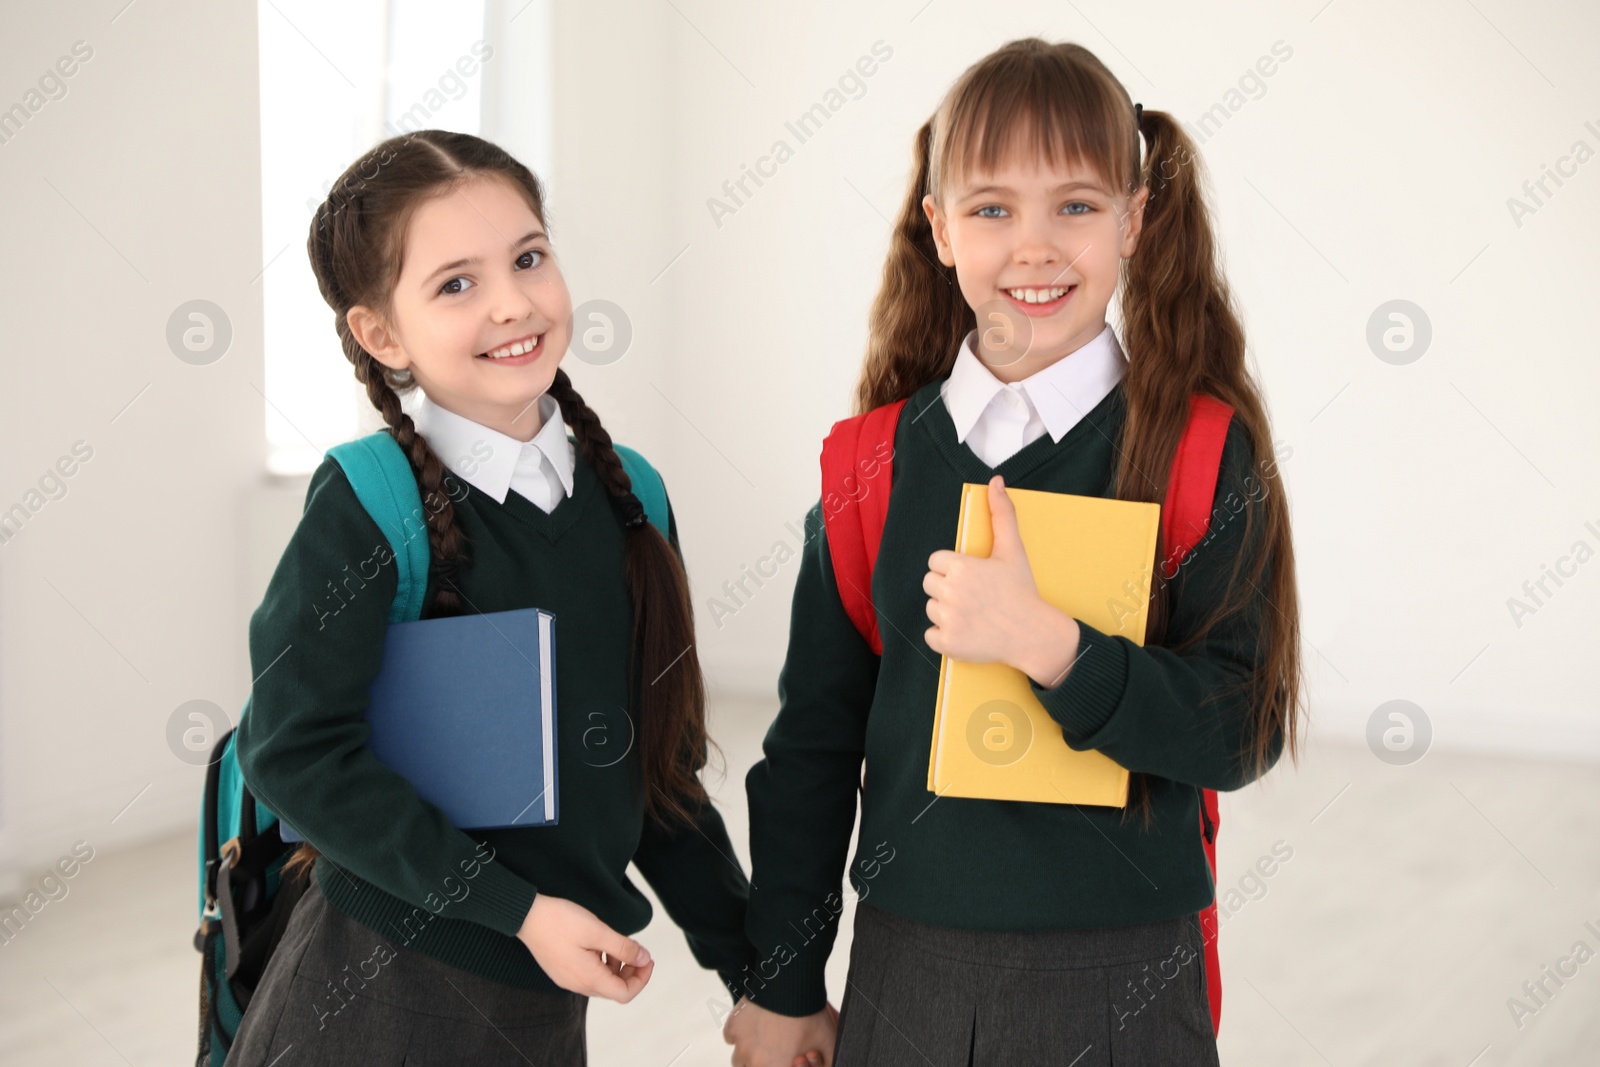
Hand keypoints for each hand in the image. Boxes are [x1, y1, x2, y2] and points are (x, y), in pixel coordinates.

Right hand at [515, 894, 652, 1002]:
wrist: (526, 916)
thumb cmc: (561, 921)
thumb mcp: (597, 931)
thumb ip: (623, 948)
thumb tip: (644, 959)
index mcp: (588, 978)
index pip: (624, 994)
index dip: (642, 979)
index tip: (648, 958)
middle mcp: (577, 985)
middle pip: (614, 990)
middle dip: (631, 973)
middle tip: (638, 950)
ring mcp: (567, 980)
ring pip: (601, 983)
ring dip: (616, 968)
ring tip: (618, 944)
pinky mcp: (561, 971)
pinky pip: (588, 976)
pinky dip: (601, 965)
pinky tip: (600, 945)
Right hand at [723, 996, 838, 1066]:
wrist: (791, 984)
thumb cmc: (812, 1016)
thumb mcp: (830, 1045)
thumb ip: (828, 1063)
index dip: (780, 1065)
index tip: (788, 1059)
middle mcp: (757, 1064)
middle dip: (764, 1063)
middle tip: (776, 1050)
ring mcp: (742, 1046)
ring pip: (739, 1060)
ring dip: (749, 1054)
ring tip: (764, 1039)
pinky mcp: (733, 1027)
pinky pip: (731, 1038)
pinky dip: (739, 1034)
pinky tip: (754, 1024)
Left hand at [924, 474, 1080, 686]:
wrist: (1034, 634)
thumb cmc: (1021, 590)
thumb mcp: (1012, 549)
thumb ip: (1002, 514)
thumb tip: (996, 481)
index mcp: (960, 567)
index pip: (936, 562)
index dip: (953, 568)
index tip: (972, 577)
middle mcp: (950, 592)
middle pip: (930, 584)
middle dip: (947, 588)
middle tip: (973, 596)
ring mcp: (948, 619)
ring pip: (931, 609)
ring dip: (947, 612)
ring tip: (974, 613)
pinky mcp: (947, 644)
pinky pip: (930, 636)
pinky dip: (944, 637)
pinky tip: (966, 631)